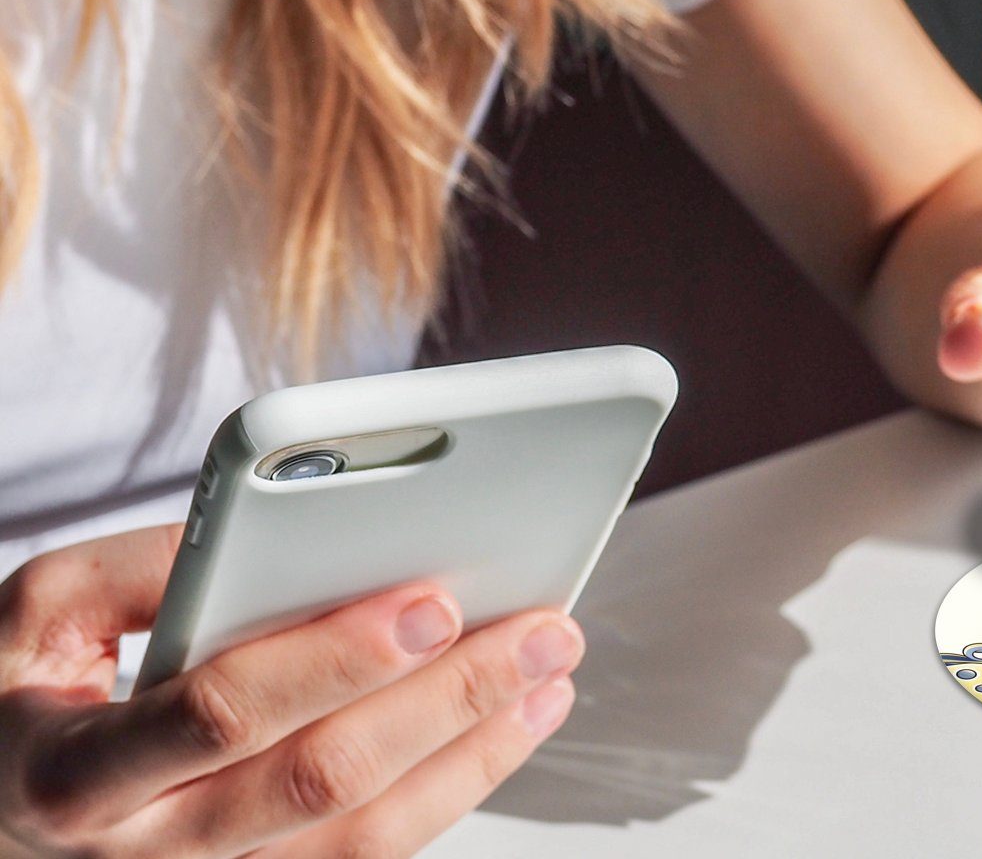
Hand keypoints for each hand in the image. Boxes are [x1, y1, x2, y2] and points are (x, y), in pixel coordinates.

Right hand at [0, 525, 582, 857]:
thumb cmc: (18, 699)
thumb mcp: (38, 614)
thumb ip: (143, 568)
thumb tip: (279, 532)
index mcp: (80, 772)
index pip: (226, 715)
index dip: (336, 659)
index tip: (432, 600)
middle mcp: (151, 850)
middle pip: (326, 779)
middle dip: (448, 701)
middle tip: (541, 632)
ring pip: (367, 835)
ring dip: (476, 751)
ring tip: (551, 675)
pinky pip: (369, 854)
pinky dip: (453, 789)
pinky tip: (507, 728)